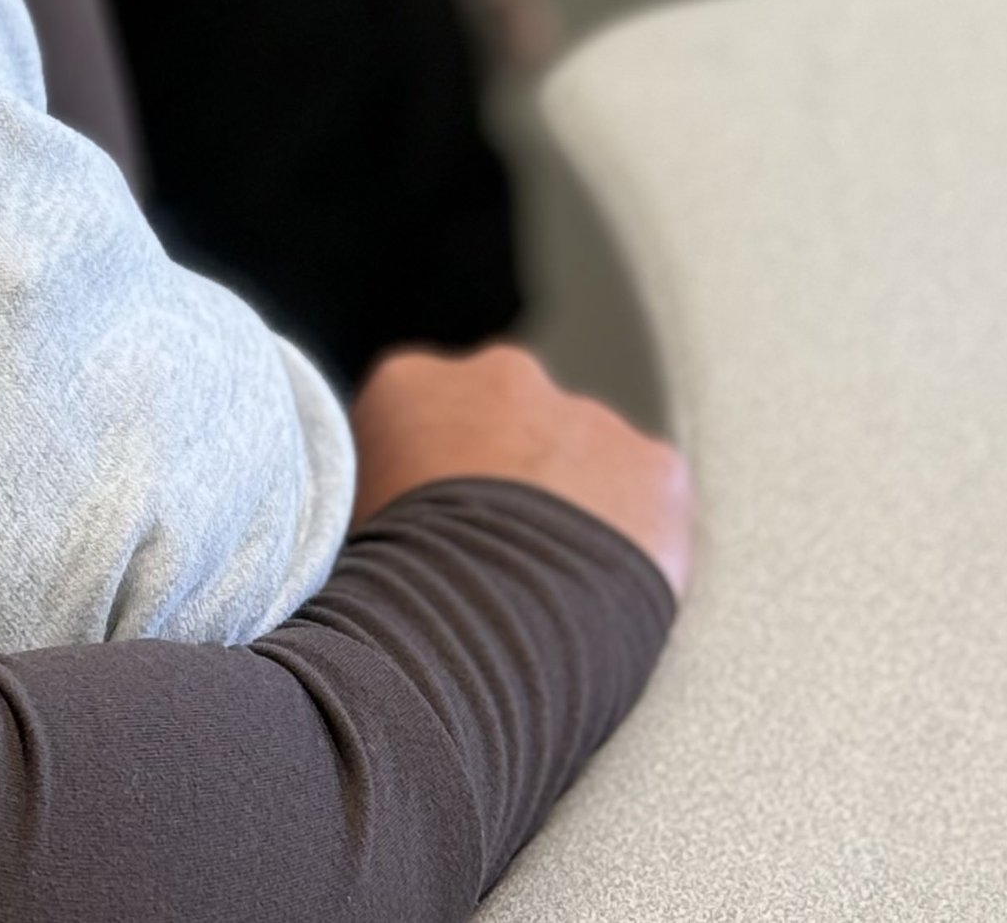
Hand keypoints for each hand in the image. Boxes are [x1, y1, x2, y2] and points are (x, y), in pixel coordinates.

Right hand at [351, 342, 693, 600]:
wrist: (479, 629)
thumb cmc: (397, 595)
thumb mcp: (352, 528)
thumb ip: (382, 494)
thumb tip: (390, 526)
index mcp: (410, 385)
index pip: (424, 416)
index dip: (436, 482)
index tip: (441, 532)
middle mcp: (499, 377)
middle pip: (510, 423)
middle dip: (512, 482)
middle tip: (503, 562)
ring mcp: (583, 415)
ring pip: (585, 458)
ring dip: (576, 509)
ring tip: (558, 593)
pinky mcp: (654, 466)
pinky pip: (652, 498)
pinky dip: (640, 540)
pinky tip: (609, 594)